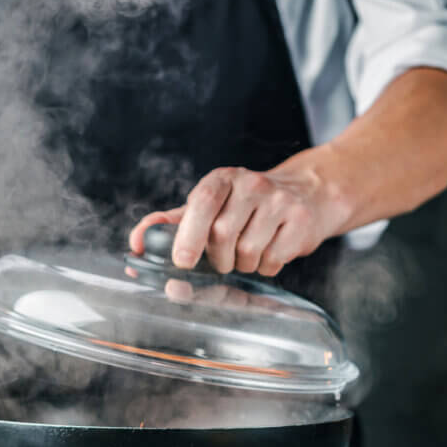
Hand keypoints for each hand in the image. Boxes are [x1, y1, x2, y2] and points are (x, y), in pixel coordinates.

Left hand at [129, 154, 343, 275]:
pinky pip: (273, 260)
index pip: (203, 202)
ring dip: (242, 265)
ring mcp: (280, 201)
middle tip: (221, 260)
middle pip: (223, 234)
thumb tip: (137, 241)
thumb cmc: (248, 205)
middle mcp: (252, 184)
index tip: (181, 261)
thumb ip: (173, 222)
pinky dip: (266, 267)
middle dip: (218, 258)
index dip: (189, 234)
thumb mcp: (210, 205)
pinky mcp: (301, 221)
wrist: (308, 194)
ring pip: (248, 251)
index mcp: (223, 179)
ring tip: (247, 253)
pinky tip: (270, 252)